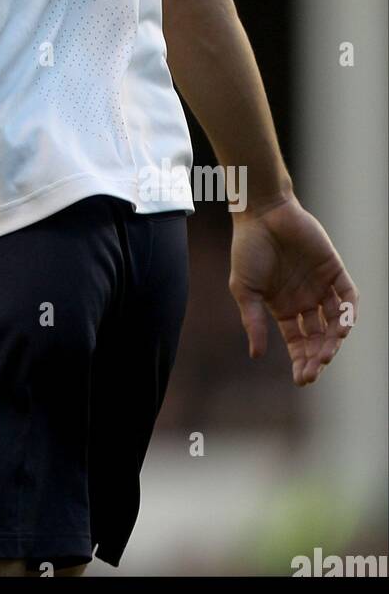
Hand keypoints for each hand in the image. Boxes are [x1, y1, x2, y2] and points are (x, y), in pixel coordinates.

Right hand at [229, 195, 358, 385]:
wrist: (261, 213)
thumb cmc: (247, 249)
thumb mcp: (245, 289)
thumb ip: (253, 320)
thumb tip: (256, 355)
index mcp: (284, 308)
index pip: (298, 343)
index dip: (302, 362)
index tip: (303, 379)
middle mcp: (305, 300)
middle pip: (318, 337)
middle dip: (317, 356)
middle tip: (314, 369)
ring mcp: (321, 286)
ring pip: (335, 321)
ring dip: (333, 340)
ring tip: (326, 353)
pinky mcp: (334, 270)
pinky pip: (348, 296)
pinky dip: (349, 313)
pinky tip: (341, 328)